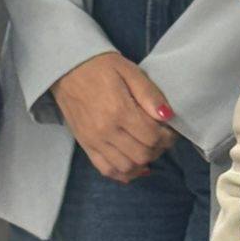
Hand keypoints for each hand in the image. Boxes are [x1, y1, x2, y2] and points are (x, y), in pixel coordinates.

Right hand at [51, 52, 177, 182]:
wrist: (68, 69)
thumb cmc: (102, 67)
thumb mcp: (129, 71)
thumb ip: (149, 94)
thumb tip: (168, 116)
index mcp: (119, 110)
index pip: (152, 136)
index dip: (168, 136)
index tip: (171, 129)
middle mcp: (106, 131)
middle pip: (141, 155)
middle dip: (158, 149)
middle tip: (163, 138)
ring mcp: (94, 142)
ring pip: (126, 167)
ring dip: (143, 162)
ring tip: (149, 148)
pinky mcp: (86, 147)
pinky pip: (106, 170)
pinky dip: (123, 173)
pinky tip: (135, 166)